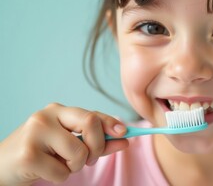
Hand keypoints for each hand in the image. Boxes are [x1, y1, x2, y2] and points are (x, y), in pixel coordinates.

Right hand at [0, 103, 128, 184]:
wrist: (2, 167)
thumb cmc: (40, 154)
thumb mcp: (69, 145)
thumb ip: (95, 141)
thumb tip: (125, 140)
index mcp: (58, 111)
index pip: (91, 114)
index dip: (111, 122)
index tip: (124, 133)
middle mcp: (46, 116)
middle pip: (90, 122)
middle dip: (97, 145)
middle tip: (90, 159)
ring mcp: (35, 133)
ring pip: (79, 153)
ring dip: (75, 167)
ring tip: (58, 164)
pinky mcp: (28, 155)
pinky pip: (62, 172)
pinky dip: (59, 177)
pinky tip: (43, 171)